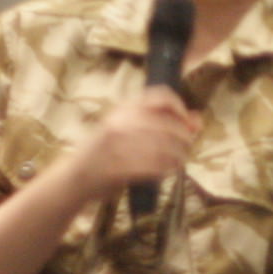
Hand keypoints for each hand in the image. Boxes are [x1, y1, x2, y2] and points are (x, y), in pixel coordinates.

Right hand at [70, 85, 201, 201]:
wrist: (75, 177)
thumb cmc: (104, 152)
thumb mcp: (126, 129)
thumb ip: (160, 122)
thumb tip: (197, 119)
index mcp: (123, 109)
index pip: (161, 96)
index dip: (180, 108)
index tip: (186, 122)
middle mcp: (120, 122)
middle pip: (169, 124)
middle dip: (184, 137)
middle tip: (185, 147)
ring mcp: (118, 145)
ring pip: (166, 147)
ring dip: (179, 155)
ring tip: (178, 160)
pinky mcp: (120, 168)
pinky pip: (156, 166)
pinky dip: (168, 169)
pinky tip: (168, 170)